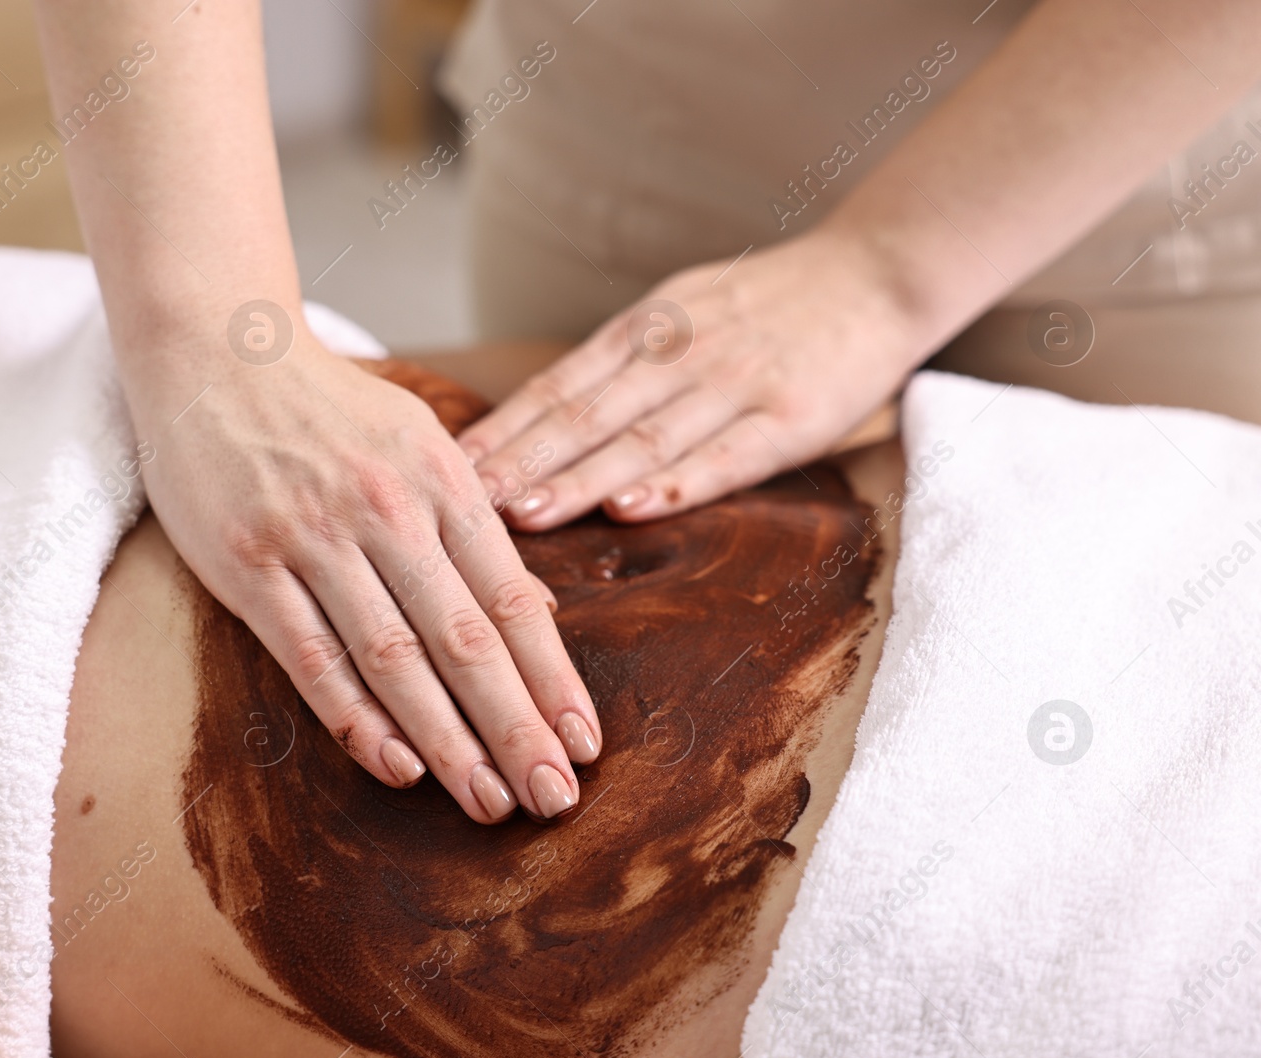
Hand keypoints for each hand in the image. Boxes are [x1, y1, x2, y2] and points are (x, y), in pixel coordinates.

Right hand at [140, 329, 600, 822]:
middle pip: (465, 640)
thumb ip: (475, 525)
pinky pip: (310, 658)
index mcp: (440, 478)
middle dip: (516, 728)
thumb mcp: (420, 441)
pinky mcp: (247, 565)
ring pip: (394, 660)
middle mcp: (385, 509)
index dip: (552, 678)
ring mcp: (313, 538)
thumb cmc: (330, 408)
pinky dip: (356, 718)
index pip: (511, 598)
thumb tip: (539, 612)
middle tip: (555, 798)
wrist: (215, 350)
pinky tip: (399, 766)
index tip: (585, 742)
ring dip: (448, 741)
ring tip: (490, 802)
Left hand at [457, 231, 920, 528]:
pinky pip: (725, 457)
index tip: (449, 465)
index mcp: (648, 328)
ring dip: (577, 480)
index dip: (503, 428)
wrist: (878, 271)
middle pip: (584, 415)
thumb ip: (624, 358)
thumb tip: (546, 412)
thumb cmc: (770, 302)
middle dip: (518, 462)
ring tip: (522, 516)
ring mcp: (734, 384)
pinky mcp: (790, 417)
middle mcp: (680, 353)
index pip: (559, 385)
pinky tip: (631, 510)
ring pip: (641, 440)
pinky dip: (675, 484)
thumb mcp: (685, 307)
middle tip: (460, 501)